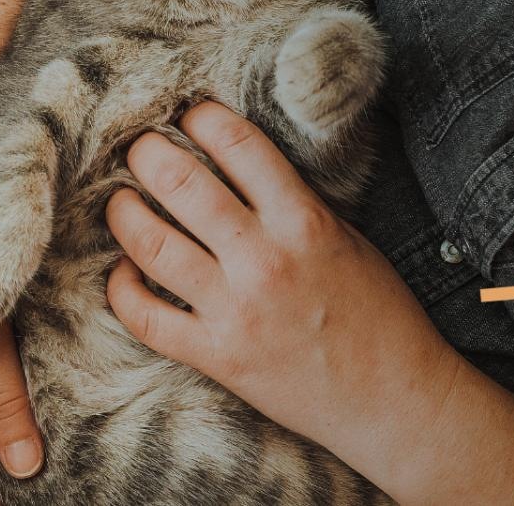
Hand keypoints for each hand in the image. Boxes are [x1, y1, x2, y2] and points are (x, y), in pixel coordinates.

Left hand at [103, 102, 452, 449]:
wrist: (395, 401)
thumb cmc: (379, 315)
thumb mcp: (346, 238)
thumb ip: (291, 203)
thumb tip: (234, 165)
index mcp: (304, 220)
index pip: (238, 143)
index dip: (200, 117)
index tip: (185, 113)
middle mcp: (264, 259)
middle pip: (181, 183)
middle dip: (146, 153)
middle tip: (136, 147)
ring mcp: (236, 310)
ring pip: (152, 245)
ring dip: (123, 213)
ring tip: (118, 201)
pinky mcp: (218, 357)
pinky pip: (146, 318)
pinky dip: (122, 289)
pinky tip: (124, 271)